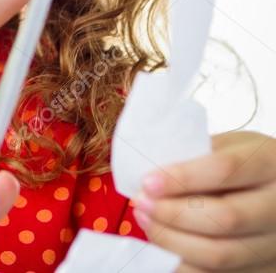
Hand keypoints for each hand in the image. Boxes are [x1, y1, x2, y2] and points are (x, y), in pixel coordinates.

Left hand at [131, 131, 275, 271]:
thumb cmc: (247, 162)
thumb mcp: (229, 145)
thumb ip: (196, 157)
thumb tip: (152, 179)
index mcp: (270, 162)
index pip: (225, 170)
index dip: (182, 178)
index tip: (147, 182)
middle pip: (225, 219)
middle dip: (173, 213)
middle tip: (142, 204)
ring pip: (221, 254)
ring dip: (173, 241)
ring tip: (147, 222)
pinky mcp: (266, 268)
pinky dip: (184, 263)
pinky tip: (164, 246)